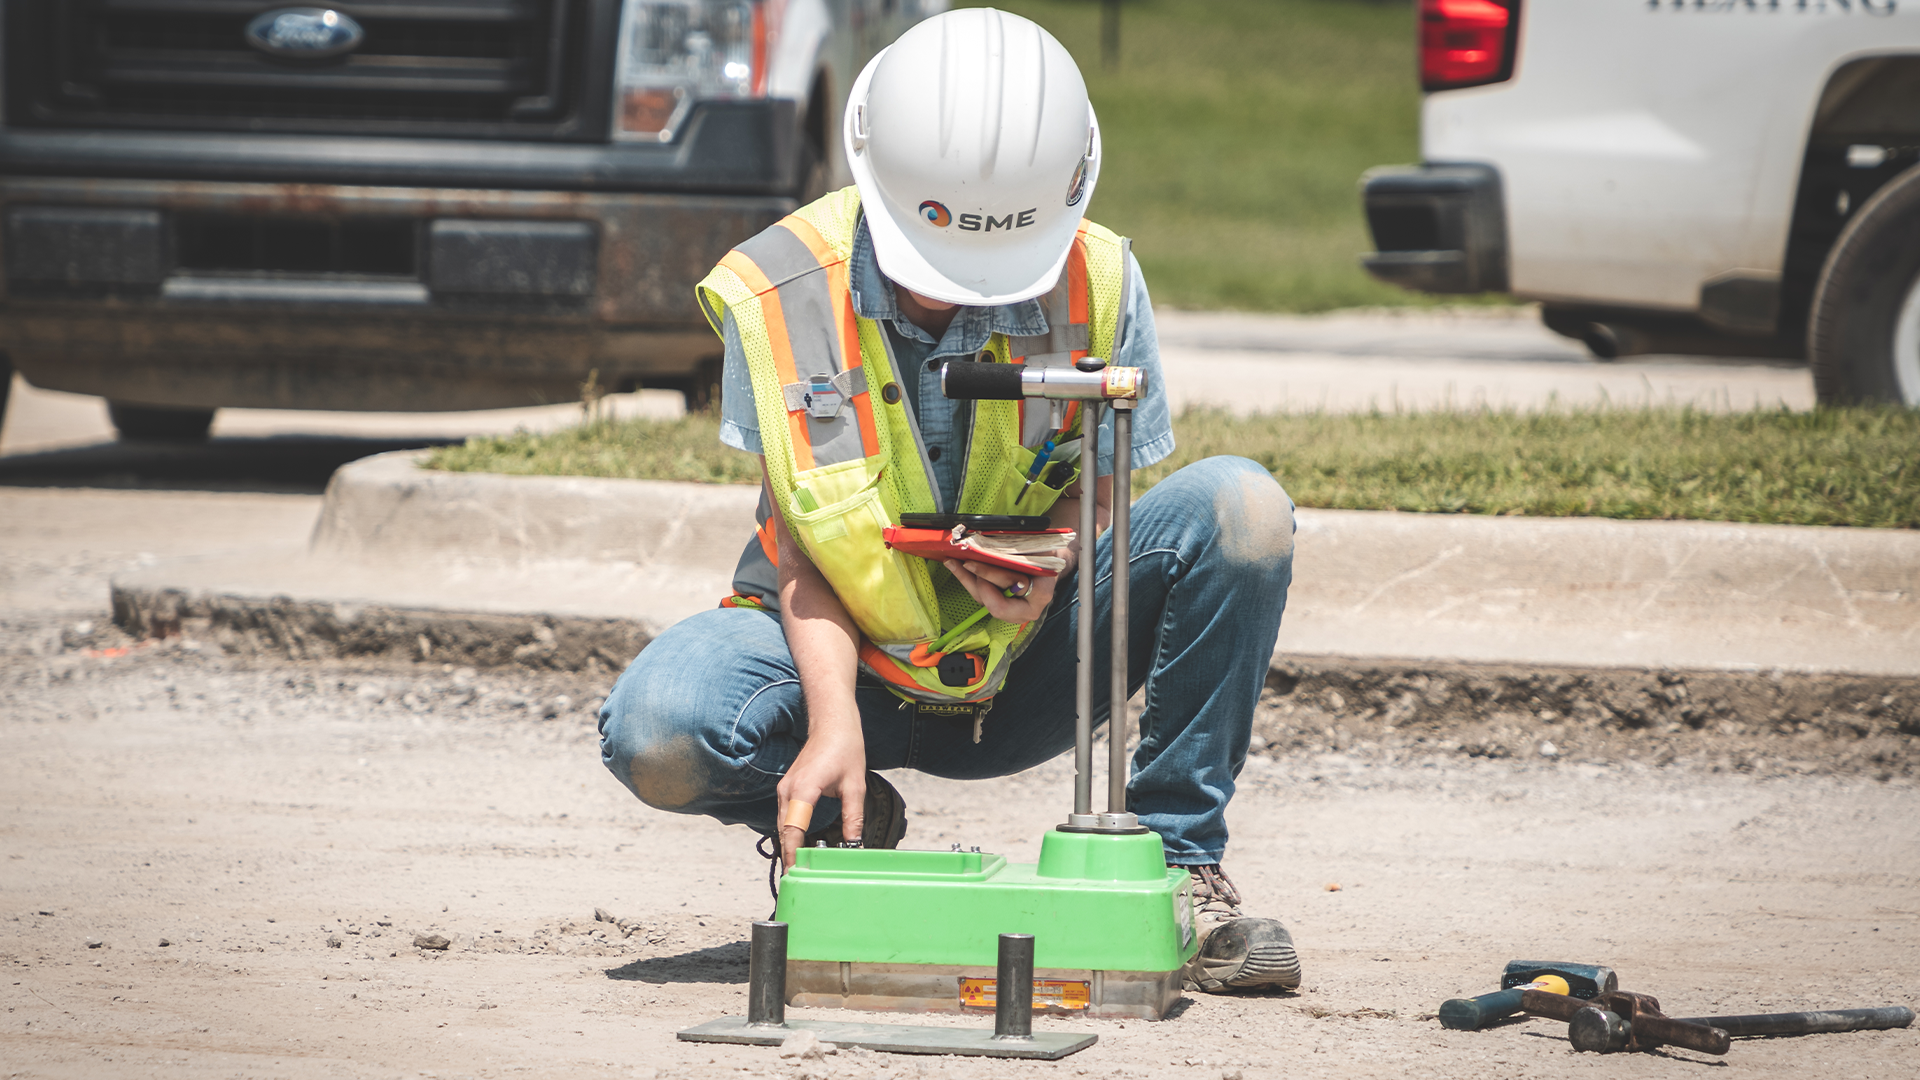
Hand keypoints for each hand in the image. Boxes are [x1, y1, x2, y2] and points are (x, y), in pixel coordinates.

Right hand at [775, 727, 866, 869]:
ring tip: (799, 869)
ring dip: (789, 845)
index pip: (793, 830)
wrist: (832, 722)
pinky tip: (800, 846)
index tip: (797, 874)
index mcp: (803, 789)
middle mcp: (788, 790)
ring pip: (784, 825)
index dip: (794, 855)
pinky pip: (786, 816)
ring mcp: (785, 788)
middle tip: (797, 882)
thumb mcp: (855, 786)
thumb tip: (854, 844)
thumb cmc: (844, 748)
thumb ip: (853, 818)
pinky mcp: (788, 788)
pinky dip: (791, 833)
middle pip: (785, 832)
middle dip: (790, 856)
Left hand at [943, 544, 1073, 624]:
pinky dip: (969, 582)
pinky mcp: (1001, 606)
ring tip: (952, 562)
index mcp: (1040, 595)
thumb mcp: (1037, 549)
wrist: (1052, 563)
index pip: (1012, 590)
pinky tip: (957, 567)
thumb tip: (988, 543)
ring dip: (967, 581)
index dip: (991, 577)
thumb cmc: (1045, 554)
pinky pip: (982, 597)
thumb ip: (1017, 552)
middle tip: (963, 562)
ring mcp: (1013, 612)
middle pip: (994, 603)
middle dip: (976, 583)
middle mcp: (1026, 610)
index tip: (974, 562)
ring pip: (984, 601)